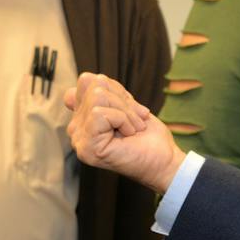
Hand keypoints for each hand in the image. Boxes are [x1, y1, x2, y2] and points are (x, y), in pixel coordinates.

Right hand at [64, 72, 185, 193]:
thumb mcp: (126, 102)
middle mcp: (76, 129)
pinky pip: (99, 112)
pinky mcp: (86, 147)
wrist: (163, 160)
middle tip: (135, 121)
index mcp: (83, 118)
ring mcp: (79, 139)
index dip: (113, 88)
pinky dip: (122, 120)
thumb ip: (104, 90)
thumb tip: (87, 78)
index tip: (127, 109)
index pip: (86, 81)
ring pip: (98, 96)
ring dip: (125, 111)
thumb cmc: (148, 135)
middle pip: (94, 86)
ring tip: (133, 129)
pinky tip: (128, 135)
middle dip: (123, 100)